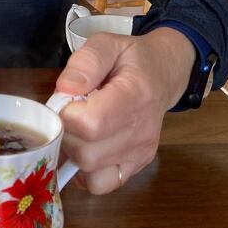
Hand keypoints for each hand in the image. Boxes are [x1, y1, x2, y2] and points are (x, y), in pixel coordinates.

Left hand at [54, 27, 195, 193]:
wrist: (162, 74)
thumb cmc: (130, 58)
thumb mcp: (107, 44)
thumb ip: (86, 62)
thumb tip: (65, 89)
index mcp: (135, 95)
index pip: (91, 123)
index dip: (67, 114)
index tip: (65, 100)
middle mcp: (142, 131)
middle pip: (87, 153)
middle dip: (66, 133)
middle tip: (69, 112)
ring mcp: (140, 153)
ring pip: (90, 171)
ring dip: (73, 151)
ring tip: (77, 127)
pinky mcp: (136, 166)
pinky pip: (101, 184)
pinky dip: (85, 170)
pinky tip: (84, 146)